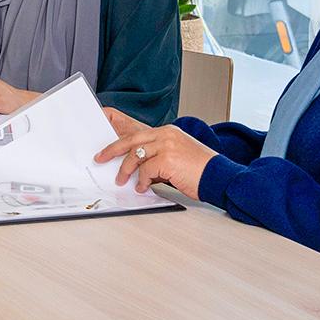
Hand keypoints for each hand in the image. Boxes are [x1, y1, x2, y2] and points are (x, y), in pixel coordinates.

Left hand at [95, 107, 216, 198]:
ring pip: (135, 156)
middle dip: (112, 150)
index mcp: (167, 132)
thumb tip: (138, 169)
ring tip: (122, 181)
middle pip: (131, 141)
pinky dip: (142, 181)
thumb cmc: (200, 171)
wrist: (219, 177)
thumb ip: (158, 157)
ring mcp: (167, 145)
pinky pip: (146, 170)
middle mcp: (166, 134)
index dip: (119, 143)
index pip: (137, 135)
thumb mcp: (177, 157)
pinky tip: (143, 188)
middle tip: (100, 159)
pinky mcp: (168, 159)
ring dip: (126, 170)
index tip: (107, 150)